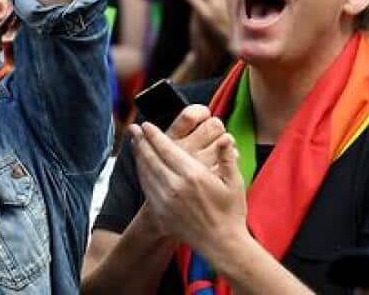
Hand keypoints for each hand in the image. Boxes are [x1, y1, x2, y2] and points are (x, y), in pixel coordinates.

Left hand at [134, 121, 246, 251]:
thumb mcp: (235, 183)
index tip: (146, 125)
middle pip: (151, 158)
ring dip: (138, 156)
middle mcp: (175, 186)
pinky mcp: (161, 212)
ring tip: (134, 143)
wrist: (222, 244)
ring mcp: (165, 201)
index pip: (167, 149)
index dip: (154, 136)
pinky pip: (146, 188)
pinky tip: (141, 166)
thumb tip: (225, 138)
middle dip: (141, 141)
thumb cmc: (231, 212)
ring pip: (146, 172)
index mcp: (193, 176)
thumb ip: (227, 158)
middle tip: (133, 129)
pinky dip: (142, 174)